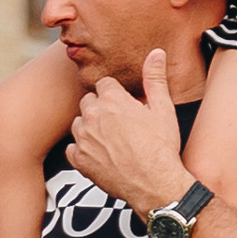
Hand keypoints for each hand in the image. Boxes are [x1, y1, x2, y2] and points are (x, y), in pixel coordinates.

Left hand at [65, 51, 192, 216]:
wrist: (155, 185)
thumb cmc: (161, 148)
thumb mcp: (163, 109)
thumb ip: (155, 78)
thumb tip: (156, 53)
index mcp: (112, 99)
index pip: (104, 84)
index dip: (117, 95)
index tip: (126, 106)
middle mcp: (92, 116)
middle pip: (88, 101)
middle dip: (101, 109)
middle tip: (120, 124)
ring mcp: (83, 139)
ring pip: (78, 124)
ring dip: (90, 128)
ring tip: (111, 140)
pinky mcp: (79, 161)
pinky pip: (72, 149)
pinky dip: (83, 151)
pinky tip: (101, 155)